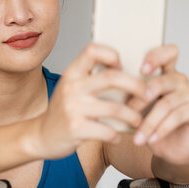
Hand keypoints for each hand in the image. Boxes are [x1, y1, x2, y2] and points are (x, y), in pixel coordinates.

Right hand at [34, 43, 148, 158]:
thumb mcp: (71, 88)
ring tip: (138, 121)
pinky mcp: (76, 129)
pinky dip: (118, 135)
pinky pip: (108, 131)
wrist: (41, 136)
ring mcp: (73, 108)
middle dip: (137, 86)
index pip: (93, 50)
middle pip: (113, 78)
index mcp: (72, 73)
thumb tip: (124, 70)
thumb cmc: (63, 111)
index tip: (121, 67)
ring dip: (133, 116)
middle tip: (147, 95)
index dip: (112, 55)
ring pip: (116, 109)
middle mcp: (72, 87)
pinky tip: (119, 137)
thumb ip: (90, 77)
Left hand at [127, 44, 188, 165]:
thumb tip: (109, 84)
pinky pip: (178, 116)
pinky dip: (162, 129)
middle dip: (141, 98)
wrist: (170, 149)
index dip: (156, 57)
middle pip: (163, 81)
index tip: (141, 70)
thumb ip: (129, 93)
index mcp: (165, 73)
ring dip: (149, 123)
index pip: (168, 52)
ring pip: (167, 103)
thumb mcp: (136, 108)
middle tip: (128, 112)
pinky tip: (152, 139)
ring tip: (138, 137)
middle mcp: (180, 80)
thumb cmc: (151, 125)